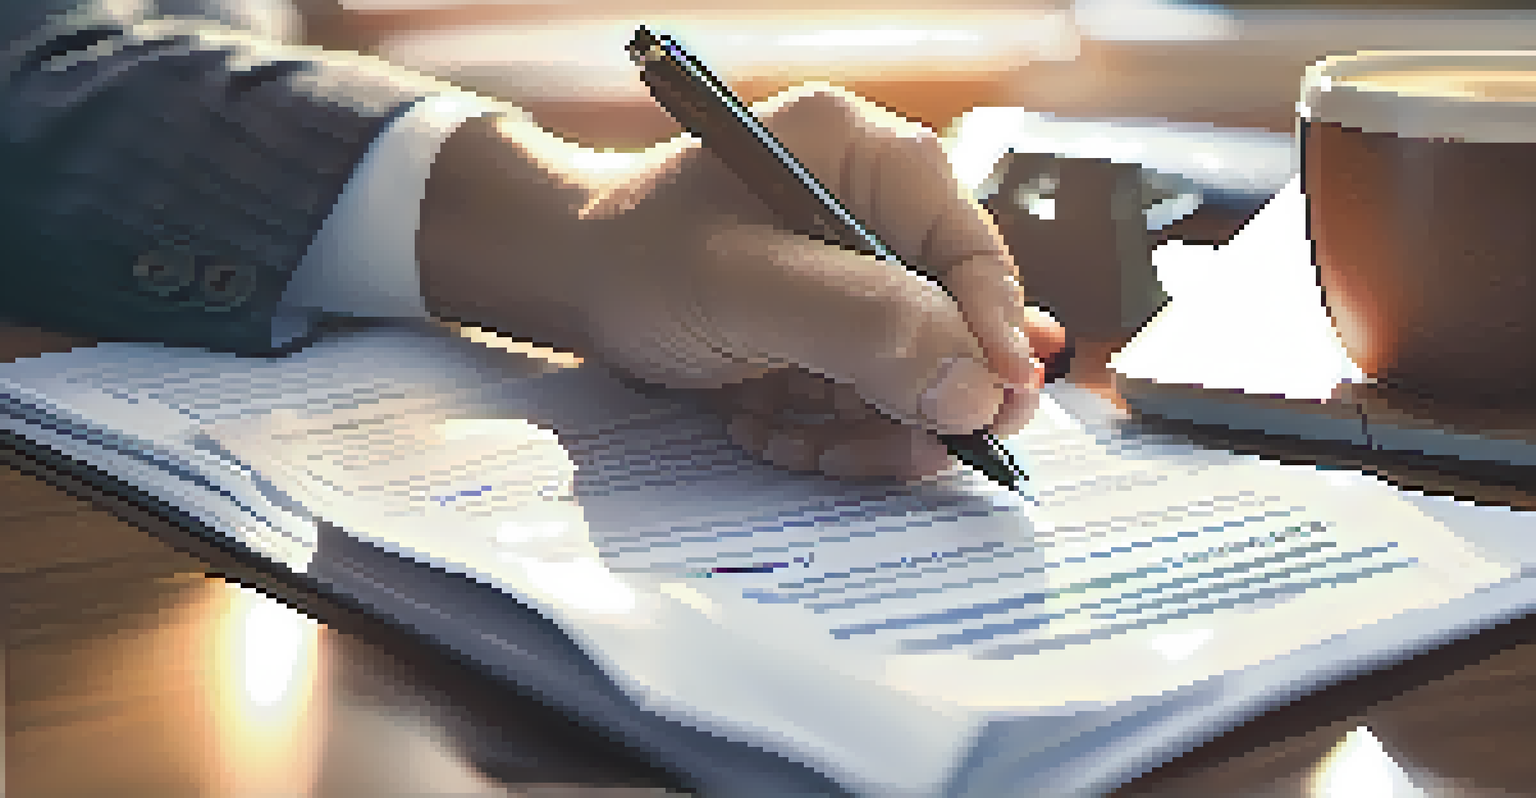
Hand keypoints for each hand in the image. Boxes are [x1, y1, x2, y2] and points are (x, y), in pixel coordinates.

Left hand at [419, 85, 1067, 481]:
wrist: (566, 282)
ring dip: (865, 428)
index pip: (971, 251)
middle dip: (917, 400)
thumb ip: (863, 327)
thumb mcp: (746, 288)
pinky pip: (869, 393)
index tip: (1002, 408)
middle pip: (953, 323)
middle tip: (895, 457)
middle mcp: (875, 209)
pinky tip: (772, 430)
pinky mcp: (831, 322)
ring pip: (915, 374)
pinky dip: (831, 428)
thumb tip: (979, 390)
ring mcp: (855, 270)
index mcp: (869, 158)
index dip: (996, 335)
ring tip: (797, 441)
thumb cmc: (638, 258)